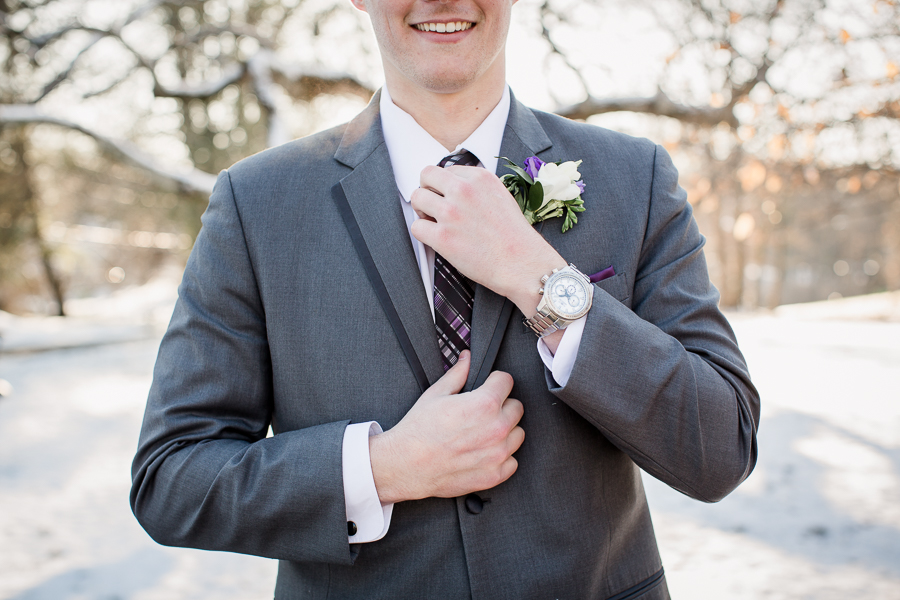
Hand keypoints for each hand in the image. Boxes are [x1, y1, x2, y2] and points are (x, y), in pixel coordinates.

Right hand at [369, 350, 524, 503]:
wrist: (407, 464)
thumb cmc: (419, 431)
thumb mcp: (436, 393)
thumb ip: (458, 373)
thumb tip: (467, 359)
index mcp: (484, 404)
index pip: (507, 381)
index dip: (494, 381)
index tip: (488, 387)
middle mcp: (497, 428)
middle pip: (516, 407)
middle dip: (501, 406)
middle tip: (481, 412)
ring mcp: (498, 454)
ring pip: (517, 434)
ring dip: (505, 431)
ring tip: (482, 433)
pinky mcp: (495, 475)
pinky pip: (512, 460)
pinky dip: (501, 457)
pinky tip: (483, 452)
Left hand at [410, 165, 565, 303]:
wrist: (522, 263)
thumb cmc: (513, 235)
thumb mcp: (501, 196)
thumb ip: (476, 187)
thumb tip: (453, 185)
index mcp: (479, 178)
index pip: (445, 170)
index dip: (443, 185)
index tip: (448, 198)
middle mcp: (463, 190)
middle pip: (426, 176)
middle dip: (427, 190)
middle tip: (433, 205)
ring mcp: (451, 213)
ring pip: (416, 198)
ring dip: (422, 210)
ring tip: (434, 222)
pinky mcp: (443, 237)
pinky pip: (416, 227)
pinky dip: (423, 233)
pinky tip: (436, 238)